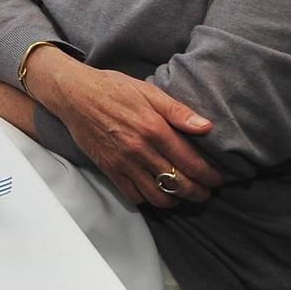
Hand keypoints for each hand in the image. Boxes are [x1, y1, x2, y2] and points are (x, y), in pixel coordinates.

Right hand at [23, 50, 222, 207]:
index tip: (216, 179)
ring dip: (175, 200)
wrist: (74, 94)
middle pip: (178, 183)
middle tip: (206, 192)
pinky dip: (148, 199)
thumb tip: (207, 127)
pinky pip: (133, 195)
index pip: (190, 162)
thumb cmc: (113, 89)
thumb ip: (178, 111)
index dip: (209, 176)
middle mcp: (140, 149)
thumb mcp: (148, 91)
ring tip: (183, 196)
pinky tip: (155, 192)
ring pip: (157, 196)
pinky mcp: (108, 169)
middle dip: (198, 193)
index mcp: (154, 128)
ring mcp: (123, 162)